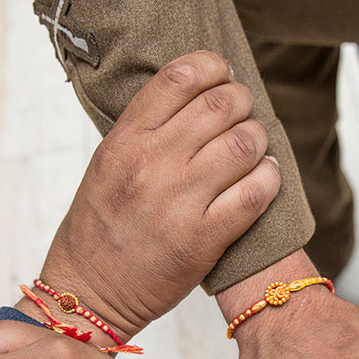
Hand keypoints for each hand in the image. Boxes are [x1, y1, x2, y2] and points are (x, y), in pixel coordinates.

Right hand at [30, 51, 279, 341]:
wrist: (89, 291)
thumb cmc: (100, 227)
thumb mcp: (107, 164)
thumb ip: (146, 130)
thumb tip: (197, 95)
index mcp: (124, 141)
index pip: (179, 78)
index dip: (213, 67)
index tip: (221, 75)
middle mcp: (151, 165)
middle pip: (221, 105)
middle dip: (242, 102)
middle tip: (243, 113)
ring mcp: (178, 202)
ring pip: (245, 144)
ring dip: (258, 139)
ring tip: (253, 148)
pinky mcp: (203, 239)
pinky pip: (255, 193)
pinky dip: (269, 178)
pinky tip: (264, 177)